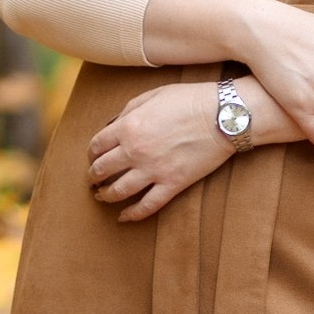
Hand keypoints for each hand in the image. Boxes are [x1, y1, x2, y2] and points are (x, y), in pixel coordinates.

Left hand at [87, 82, 233, 221]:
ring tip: (101, 197)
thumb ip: (128, 111)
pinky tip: (123, 218)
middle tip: (92, 179)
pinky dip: (133, 214)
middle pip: (102, 170)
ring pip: (119, 191)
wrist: (222, 116)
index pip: (96, 145)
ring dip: (106, 196)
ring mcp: (153, 170)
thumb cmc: (187, 100)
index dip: (91, 153)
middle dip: (93, 176)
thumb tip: (113, 125)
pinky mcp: (173, 184)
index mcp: (128, 127)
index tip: (93, 157)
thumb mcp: (151, 96)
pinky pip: (148, 205)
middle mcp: (135, 151)